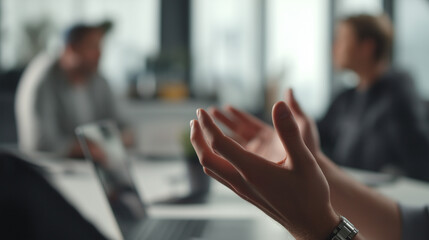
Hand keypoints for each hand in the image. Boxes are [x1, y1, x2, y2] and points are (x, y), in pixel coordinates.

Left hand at [191, 102, 338, 239]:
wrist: (308, 223)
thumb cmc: (309, 193)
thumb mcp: (304, 159)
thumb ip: (289, 132)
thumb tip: (279, 105)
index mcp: (252, 169)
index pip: (219, 144)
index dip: (208, 126)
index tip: (201, 112)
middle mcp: (241, 180)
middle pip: (207, 157)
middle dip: (197, 137)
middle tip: (195, 120)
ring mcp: (241, 189)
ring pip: (211, 167)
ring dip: (202, 148)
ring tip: (201, 133)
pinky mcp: (245, 193)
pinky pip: (219, 175)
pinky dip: (212, 159)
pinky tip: (218, 155)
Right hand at [210, 89, 320, 159]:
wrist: (316, 177)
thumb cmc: (312, 153)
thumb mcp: (305, 128)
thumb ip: (295, 110)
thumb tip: (289, 90)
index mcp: (269, 135)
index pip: (248, 123)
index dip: (236, 115)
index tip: (223, 107)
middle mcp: (261, 146)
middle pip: (237, 132)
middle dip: (223, 123)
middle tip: (206, 115)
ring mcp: (258, 159)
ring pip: (235, 146)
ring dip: (221, 137)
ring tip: (204, 130)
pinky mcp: (256, 169)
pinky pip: (238, 161)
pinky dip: (226, 155)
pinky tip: (215, 156)